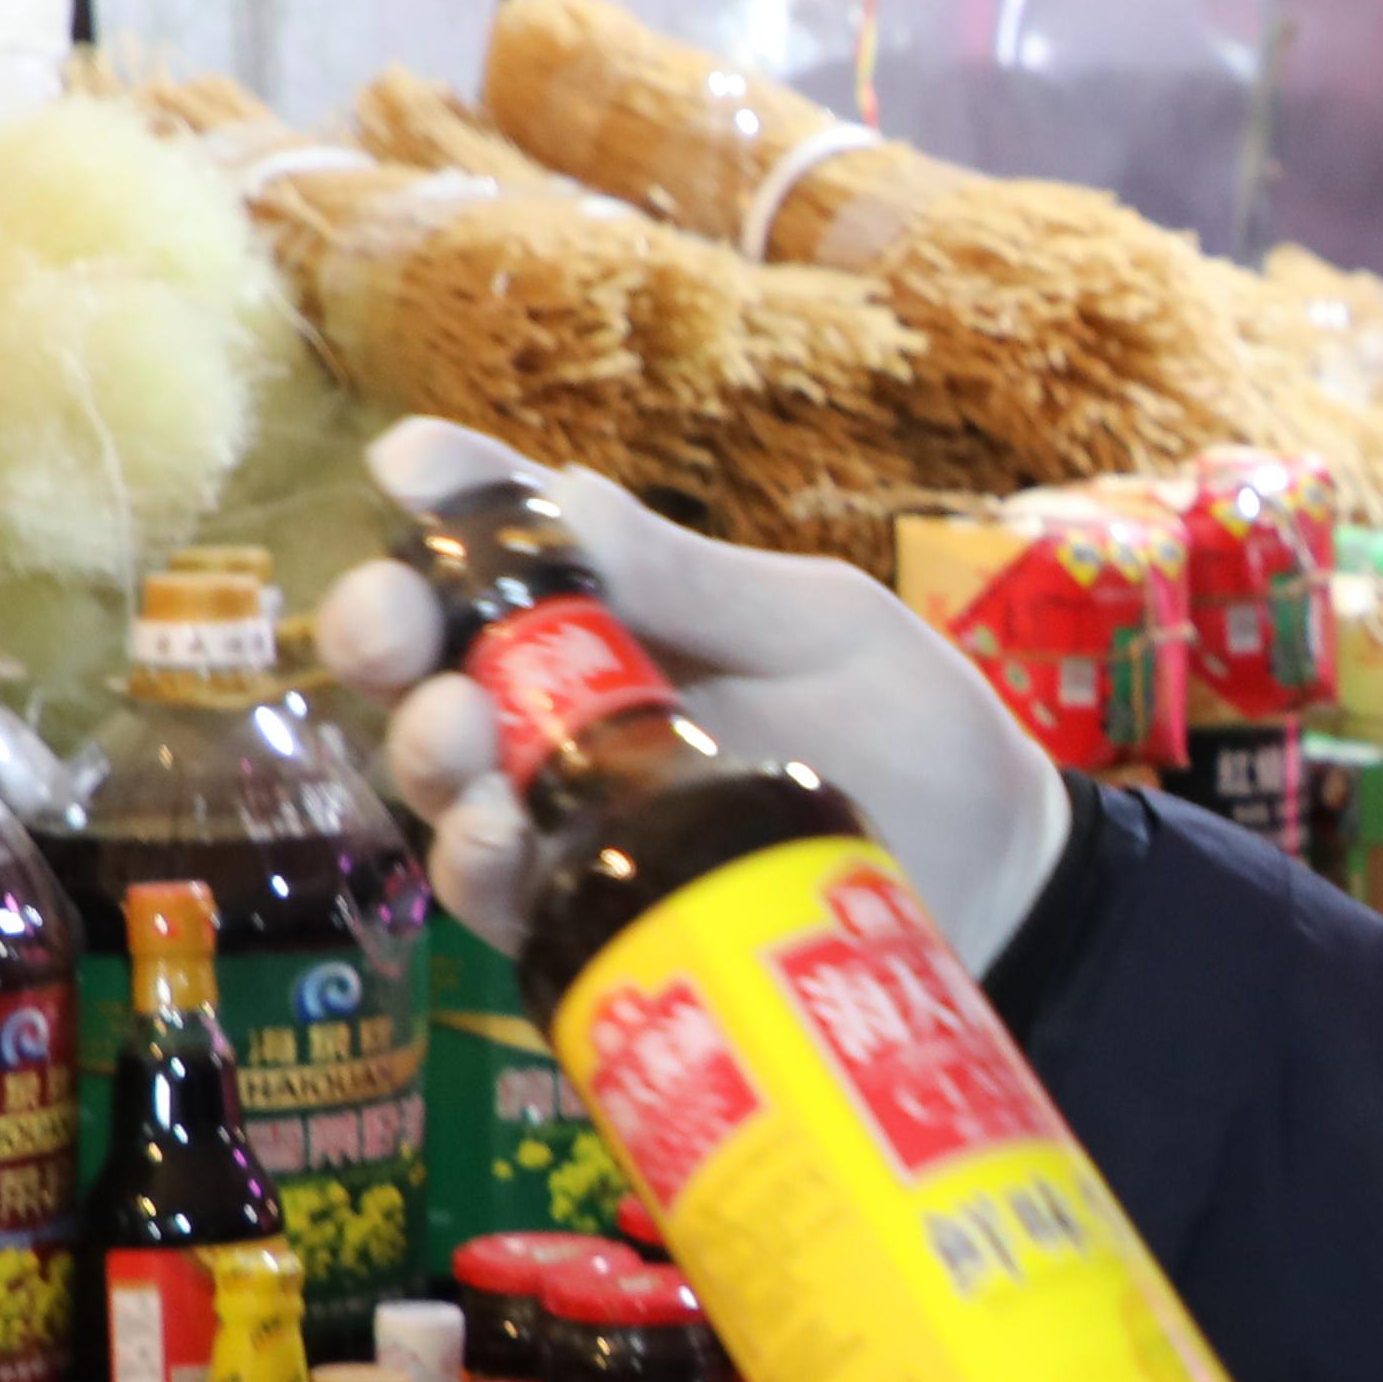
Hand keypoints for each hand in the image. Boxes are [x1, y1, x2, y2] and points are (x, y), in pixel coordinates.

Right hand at [313, 422, 1072, 960]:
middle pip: (431, 656)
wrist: (993, 873)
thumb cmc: (905, 722)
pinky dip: (477, 863)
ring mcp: (567, 811)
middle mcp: (562, 701)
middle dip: (389, 628)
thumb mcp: (816, 624)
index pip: (503, 534)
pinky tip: (495, 836)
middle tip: (396, 625)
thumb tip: (561, 498)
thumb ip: (693, 579)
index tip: (411, 468)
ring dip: (428, 750)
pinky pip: (502, 894)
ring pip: (446, 777)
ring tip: (460, 733)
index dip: (447, 494)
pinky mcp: (592, 912)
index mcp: (615, 602)